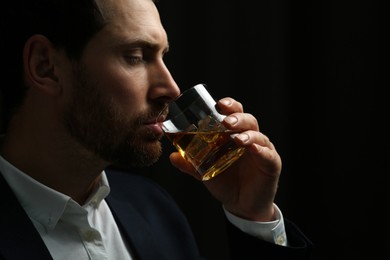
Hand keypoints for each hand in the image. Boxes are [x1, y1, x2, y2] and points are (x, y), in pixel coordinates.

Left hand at [169, 97, 281, 221]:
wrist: (242, 206)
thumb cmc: (227, 183)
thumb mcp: (205, 173)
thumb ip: (190, 164)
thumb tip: (172, 156)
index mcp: (234, 135)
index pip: (234, 113)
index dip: (229, 106)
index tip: (219, 104)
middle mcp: (250, 138)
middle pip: (248, 119)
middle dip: (237, 117)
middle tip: (226, 121)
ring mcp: (262, 150)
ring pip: (258, 134)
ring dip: (247, 133)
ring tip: (237, 138)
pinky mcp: (271, 163)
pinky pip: (267, 154)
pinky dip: (260, 149)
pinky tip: (252, 148)